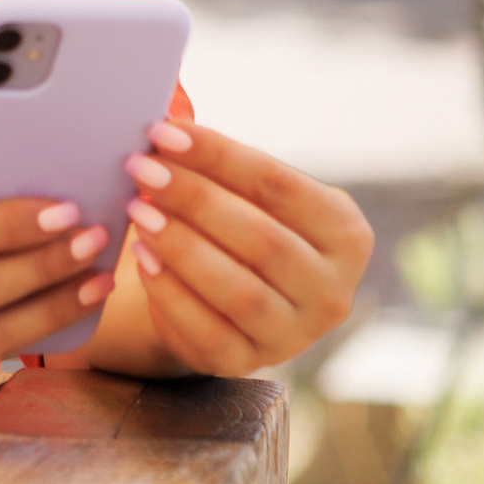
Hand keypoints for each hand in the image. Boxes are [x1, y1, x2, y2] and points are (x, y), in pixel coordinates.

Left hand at [90, 121, 370, 379]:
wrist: (237, 304)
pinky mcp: (248, 364)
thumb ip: (226, 165)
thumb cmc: (245, 228)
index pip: (278, 185)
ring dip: (179, 244)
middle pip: (260, 238)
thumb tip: (165, 119)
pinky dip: (169, 290)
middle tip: (140, 168)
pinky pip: (206, 330)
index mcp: (346, 234)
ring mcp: (294, 336)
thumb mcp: (255, 197)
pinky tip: (141, 257)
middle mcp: (333, 291)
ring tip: (137, 208)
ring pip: (237, 289)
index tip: (162, 132)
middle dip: (193, 198)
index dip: (217, 156)